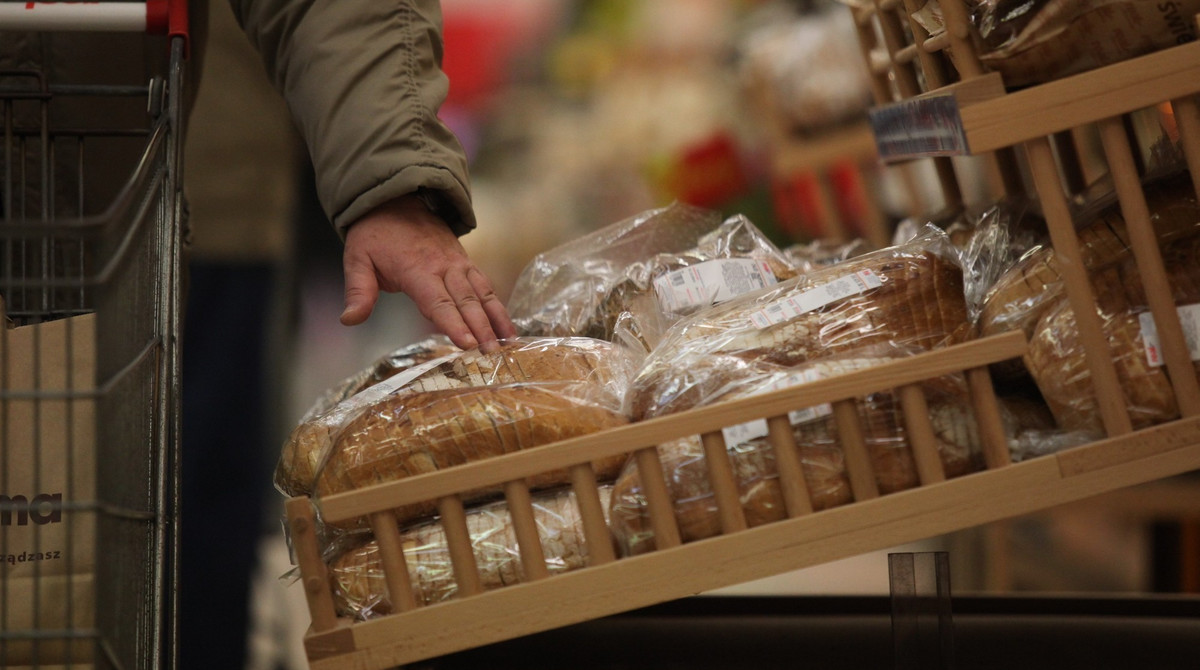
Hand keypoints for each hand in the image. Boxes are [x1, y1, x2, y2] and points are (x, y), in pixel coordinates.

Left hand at [340, 194, 516, 351]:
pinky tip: (507, 327)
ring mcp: (458, 263)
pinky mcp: (466, 263)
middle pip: (466, 301)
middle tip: (491, 353)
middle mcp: (443, 266)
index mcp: (416, 269)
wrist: (396, 200)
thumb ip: (358, 290)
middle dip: (481, 328)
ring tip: (508, 342)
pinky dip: (498, 306)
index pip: (437, 302)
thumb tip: (349, 319)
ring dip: (496, 319)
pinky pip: (486, 285)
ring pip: (482, 293)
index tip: (467, 344)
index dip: (453, 324)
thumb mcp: (357, 258)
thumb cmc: (375, 234)